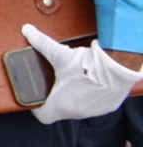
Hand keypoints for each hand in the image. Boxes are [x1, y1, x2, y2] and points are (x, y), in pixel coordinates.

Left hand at [21, 26, 142, 123]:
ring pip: (78, 107)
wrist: (119, 68)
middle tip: (52, 84)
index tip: (35, 98)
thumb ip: (41, 42)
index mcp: (61, 105)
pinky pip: (94, 104)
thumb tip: (27, 30)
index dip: (37, 107)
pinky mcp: (108, 107)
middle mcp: (77, 113)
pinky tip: (88, 83)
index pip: (44, 116)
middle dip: (55, 98)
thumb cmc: (88, 65)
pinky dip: (89, 95)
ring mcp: (94, 111)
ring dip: (73, 97)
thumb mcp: (60, 53)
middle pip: (60, 110)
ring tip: (70, 81)